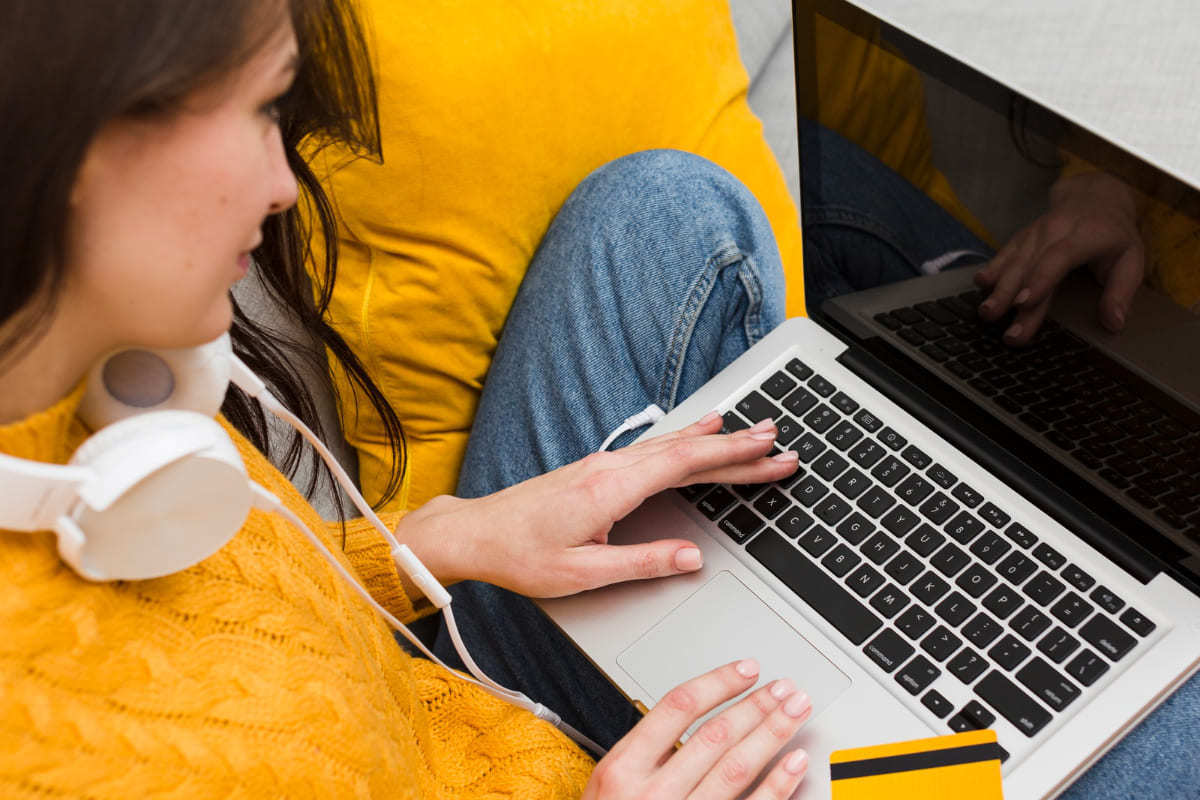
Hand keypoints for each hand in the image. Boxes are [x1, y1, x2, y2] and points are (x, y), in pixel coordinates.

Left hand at [397, 412, 798, 596]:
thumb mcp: (583, 573)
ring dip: (715, 441)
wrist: (475, 533)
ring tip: (752, 431)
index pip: (687, 466)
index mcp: (611, 488)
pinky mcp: (596, 469)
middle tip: (781, 444)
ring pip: (671, 447)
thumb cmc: (520, 556)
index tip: (771, 454)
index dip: (734, 459)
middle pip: (687, 451)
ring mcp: (603, 464)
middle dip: (738, 448)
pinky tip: (696, 435)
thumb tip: (691, 558)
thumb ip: (642, 563)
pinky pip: (654, 450)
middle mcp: (610, 467)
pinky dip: (685, 442)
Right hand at [584, 659, 810, 799]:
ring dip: (772, 733)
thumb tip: (695, 714)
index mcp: (624, 768)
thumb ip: (645, 753)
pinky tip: (794, 762)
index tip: (745, 670)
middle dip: (756, 705)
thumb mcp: (607, 784)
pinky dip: (777, 784)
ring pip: (737, 767)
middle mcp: (653, 793)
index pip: (678, 708)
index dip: (718, 684)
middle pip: (715, 735)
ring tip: (795, 711)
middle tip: (783, 687)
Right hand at [973, 170, 1143, 344]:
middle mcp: (1056, 230)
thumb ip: (1121, 292)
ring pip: (1014, 260)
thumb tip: (1113, 324)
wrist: (1096, 197)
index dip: (1040, 280)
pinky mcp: (1024, 237)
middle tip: (996, 319)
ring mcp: (1036, 232)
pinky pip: (1006, 252)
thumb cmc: (1115, 235)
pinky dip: (992, 268)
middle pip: (1030, 264)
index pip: (1059, 257)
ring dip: (998, 287)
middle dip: (1010, 293)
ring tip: (986, 312)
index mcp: (1086, 235)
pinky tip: (980, 283)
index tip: (1024, 304)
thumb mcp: (1132, 259)